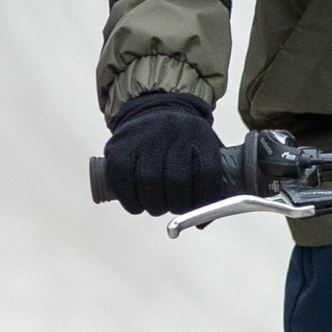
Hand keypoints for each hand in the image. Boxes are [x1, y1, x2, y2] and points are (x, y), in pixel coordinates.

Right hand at [100, 93, 234, 216]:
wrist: (155, 108)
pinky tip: (137, 204)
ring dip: (153, 205)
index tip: (199, 209)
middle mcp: (173, 131)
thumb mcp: (205, 151)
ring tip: (156, 206)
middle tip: (173, 207)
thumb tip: (202, 223)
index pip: (207, 173)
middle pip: (177, 182)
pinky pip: (122, 180)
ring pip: (149, 182)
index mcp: (199, 134)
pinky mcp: (119, 145)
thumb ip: (211, 185)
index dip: (205, 199)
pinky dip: (130, 201)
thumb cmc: (184, 142)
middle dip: (176, 205)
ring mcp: (144, 136)